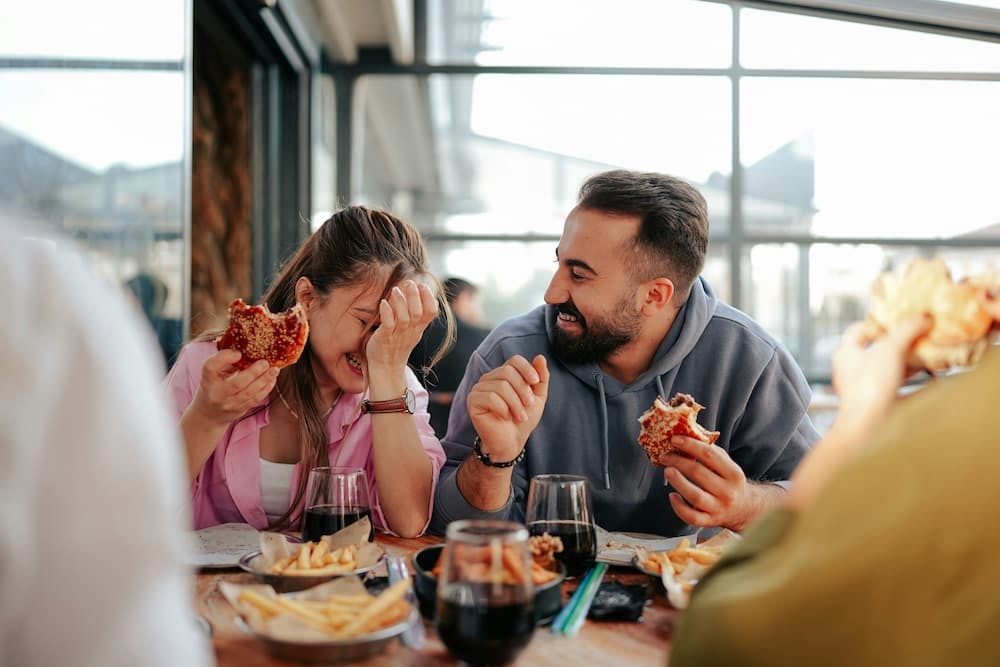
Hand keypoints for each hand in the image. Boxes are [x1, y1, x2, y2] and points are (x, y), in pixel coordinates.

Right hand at [190, 349, 278, 425]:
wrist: (209, 415)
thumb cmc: (213, 387)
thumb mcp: (212, 374)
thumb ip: (224, 362)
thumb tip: (245, 349)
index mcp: (207, 379)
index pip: (210, 367)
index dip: (224, 358)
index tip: (238, 353)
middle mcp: (217, 393)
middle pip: (236, 383)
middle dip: (253, 372)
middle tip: (265, 362)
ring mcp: (229, 404)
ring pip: (249, 393)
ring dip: (264, 380)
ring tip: (274, 370)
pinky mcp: (240, 410)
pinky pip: (255, 399)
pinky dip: (266, 388)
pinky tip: (272, 379)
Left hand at [365, 280, 438, 375]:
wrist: (386, 368)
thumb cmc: (398, 345)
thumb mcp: (414, 330)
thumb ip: (419, 314)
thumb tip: (427, 295)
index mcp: (419, 328)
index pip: (431, 312)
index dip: (429, 298)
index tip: (422, 285)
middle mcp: (410, 331)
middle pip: (418, 312)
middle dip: (415, 296)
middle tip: (410, 283)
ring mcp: (397, 335)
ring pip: (404, 318)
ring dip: (400, 302)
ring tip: (396, 289)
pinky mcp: (384, 338)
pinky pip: (387, 325)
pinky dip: (386, 313)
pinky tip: (383, 303)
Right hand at [467, 355, 548, 461]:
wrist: (512, 441)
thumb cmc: (523, 419)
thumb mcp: (538, 397)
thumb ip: (541, 378)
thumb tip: (540, 357)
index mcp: (504, 374)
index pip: (514, 360)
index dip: (527, 369)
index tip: (535, 383)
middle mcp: (489, 378)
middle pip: (507, 372)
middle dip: (522, 390)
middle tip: (528, 405)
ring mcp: (479, 388)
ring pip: (501, 386)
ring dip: (515, 404)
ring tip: (519, 416)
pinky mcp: (473, 400)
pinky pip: (490, 397)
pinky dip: (503, 409)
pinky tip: (504, 417)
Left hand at [659, 435, 757, 529]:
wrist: (744, 509)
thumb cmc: (729, 482)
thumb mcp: (726, 465)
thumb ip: (710, 451)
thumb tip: (685, 436)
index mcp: (734, 473)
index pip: (709, 455)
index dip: (690, 445)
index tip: (674, 439)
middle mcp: (728, 492)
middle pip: (698, 473)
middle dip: (678, 462)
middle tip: (664, 456)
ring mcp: (719, 508)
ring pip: (695, 496)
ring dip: (677, 482)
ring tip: (667, 471)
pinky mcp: (709, 522)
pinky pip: (691, 517)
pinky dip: (679, 507)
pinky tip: (672, 496)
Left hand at [831, 315, 931, 436]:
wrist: (868, 426)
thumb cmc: (870, 384)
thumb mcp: (890, 349)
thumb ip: (907, 330)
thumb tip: (925, 317)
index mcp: (845, 352)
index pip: (859, 328)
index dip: (879, 322)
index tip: (900, 319)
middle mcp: (850, 369)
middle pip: (876, 348)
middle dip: (898, 342)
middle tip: (919, 334)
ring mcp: (862, 387)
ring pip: (887, 367)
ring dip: (906, 360)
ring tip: (927, 352)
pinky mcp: (876, 402)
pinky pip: (895, 384)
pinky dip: (910, 378)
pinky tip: (928, 375)